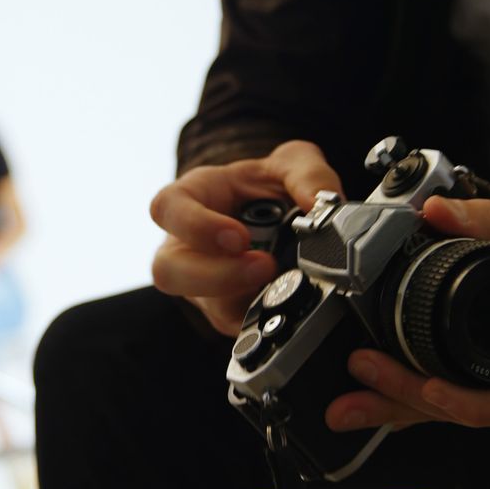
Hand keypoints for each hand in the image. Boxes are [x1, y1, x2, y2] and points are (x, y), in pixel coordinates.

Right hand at [150, 141, 343, 335]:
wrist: (279, 212)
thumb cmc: (267, 185)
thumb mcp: (290, 163)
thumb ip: (308, 174)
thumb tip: (322, 204)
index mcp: (190, 198)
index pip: (167, 209)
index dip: (196, 227)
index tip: (238, 237)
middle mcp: (185, 245)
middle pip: (169, 271)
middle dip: (215, 276)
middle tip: (263, 267)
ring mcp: (202, 283)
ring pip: (203, 304)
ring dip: (244, 300)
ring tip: (281, 284)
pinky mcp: (227, 310)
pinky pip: (235, 325)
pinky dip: (263, 317)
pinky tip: (286, 302)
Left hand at [325, 197, 489, 430]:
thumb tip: (438, 211)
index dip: (474, 401)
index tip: (431, 386)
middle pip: (470, 409)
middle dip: (409, 400)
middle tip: (361, 372)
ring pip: (451, 407)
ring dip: (397, 407)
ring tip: (345, 407)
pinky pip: (448, 392)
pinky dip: (408, 396)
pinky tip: (370, 395)